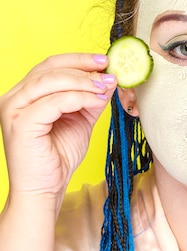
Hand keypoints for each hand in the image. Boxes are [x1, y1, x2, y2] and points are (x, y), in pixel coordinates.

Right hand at [0, 53, 116, 202]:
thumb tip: (109, 79)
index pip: (50, 66)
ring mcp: (14, 109)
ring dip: (83, 81)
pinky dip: (78, 98)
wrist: (44, 191)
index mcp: (25, 94)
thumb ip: (90, 100)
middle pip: (49, 68)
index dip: (78, 60)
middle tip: (108, 69)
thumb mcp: (80, 121)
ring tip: (105, 86)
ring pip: (51, 81)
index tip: (104, 61)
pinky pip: (53, 102)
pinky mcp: (22, 123)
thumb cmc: (57, 159)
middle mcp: (15, 98)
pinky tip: (96, 100)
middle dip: (82, 66)